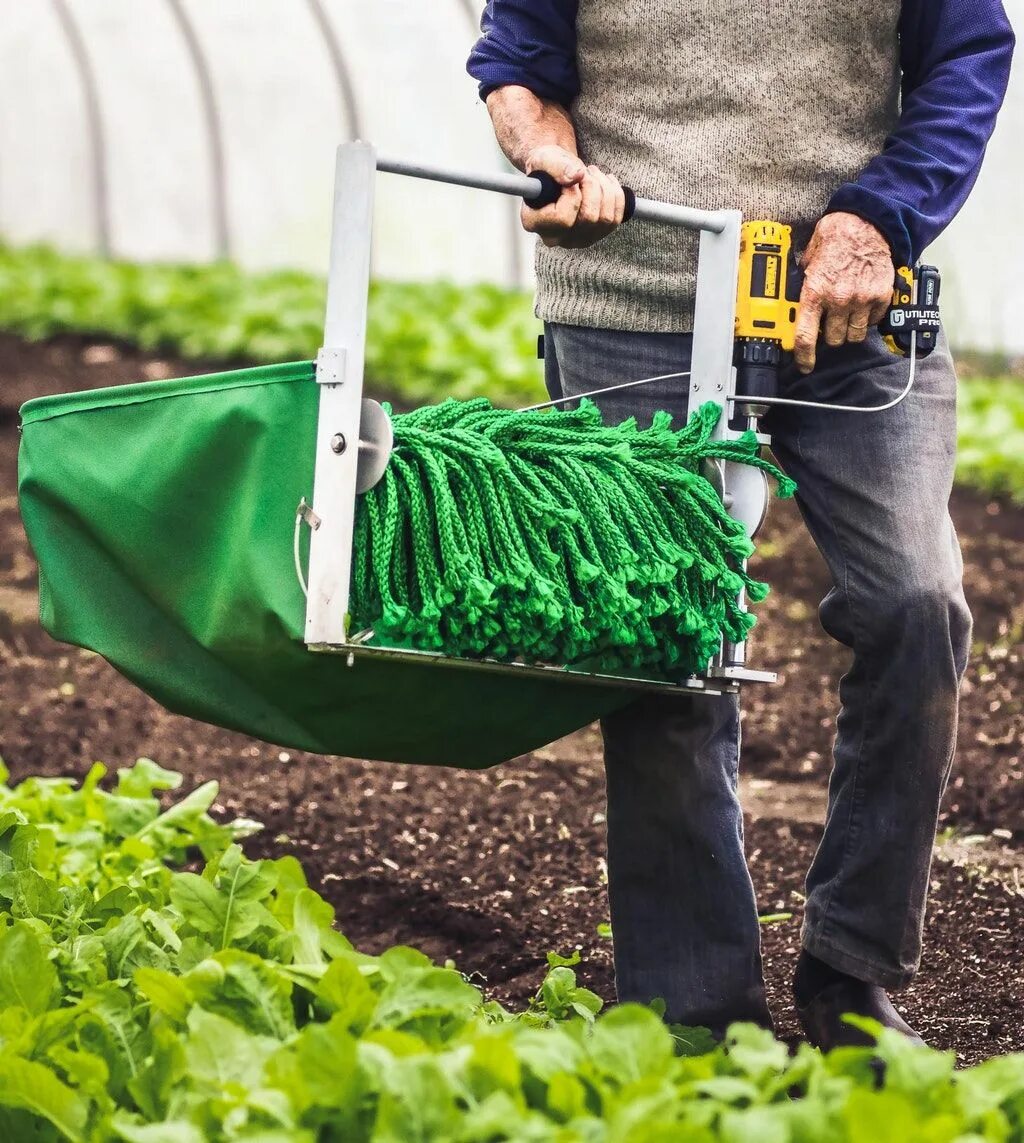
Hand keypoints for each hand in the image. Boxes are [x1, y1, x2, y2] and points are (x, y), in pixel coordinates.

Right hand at [521, 145, 625, 248]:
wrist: (557, 173)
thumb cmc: (547, 167)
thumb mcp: (544, 158)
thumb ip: (556, 165)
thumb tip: (576, 176)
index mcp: (535, 221)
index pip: (562, 219)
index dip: (572, 194)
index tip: (569, 180)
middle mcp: (555, 237)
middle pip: (588, 218)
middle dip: (592, 186)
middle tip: (584, 171)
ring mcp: (576, 240)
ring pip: (604, 218)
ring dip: (604, 188)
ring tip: (592, 173)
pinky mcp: (595, 236)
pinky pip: (615, 219)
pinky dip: (616, 195)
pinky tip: (605, 181)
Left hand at [794, 212, 894, 373]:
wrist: (870, 222)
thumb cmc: (839, 235)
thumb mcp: (810, 256)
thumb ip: (805, 280)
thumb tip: (798, 294)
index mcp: (815, 291)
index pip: (805, 336)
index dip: (803, 356)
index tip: (804, 364)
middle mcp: (838, 300)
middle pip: (832, 340)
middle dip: (829, 336)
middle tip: (830, 323)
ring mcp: (862, 300)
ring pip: (854, 336)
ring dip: (849, 330)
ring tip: (847, 315)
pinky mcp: (881, 297)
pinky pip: (872, 322)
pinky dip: (868, 319)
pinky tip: (862, 305)